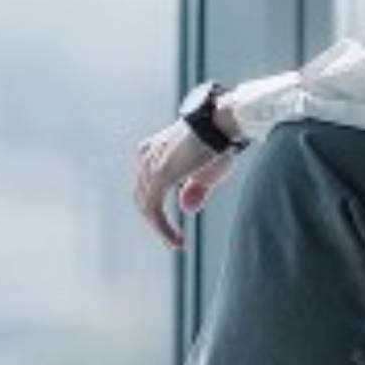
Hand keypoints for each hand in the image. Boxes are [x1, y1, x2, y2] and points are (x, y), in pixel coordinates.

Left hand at [133, 116, 238, 249]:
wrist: (222, 122)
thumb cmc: (220, 140)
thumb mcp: (207, 170)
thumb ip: (195, 189)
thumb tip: (186, 208)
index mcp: (154, 148)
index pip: (146, 183)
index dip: (155, 204)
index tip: (169, 219)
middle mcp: (147, 155)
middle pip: (142, 195)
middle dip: (156, 218)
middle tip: (173, 236)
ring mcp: (150, 165)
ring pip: (146, 205)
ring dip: (160, 227)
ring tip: (176, 242)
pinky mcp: (158, 177)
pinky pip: (153, 210)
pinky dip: (162, 228)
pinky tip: (176, 240)